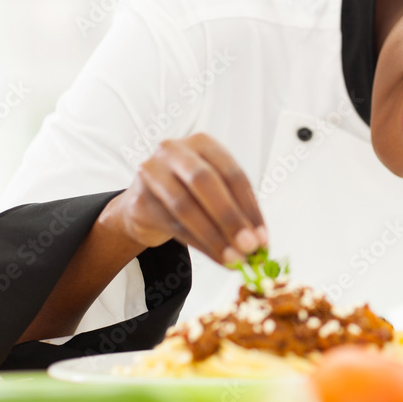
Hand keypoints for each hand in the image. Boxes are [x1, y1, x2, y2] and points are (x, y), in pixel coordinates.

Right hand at [102, 133, 266, 264]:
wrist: (146, 202)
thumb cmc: (190, 192)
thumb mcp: (215, 190)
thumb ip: (236, 209)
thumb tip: (259, 242)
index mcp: (203, 143)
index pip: (232, 174)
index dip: (250, 207)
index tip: (262, 237)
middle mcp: (175, 151)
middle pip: (205, 182)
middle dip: (230, 217)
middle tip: (248, 246)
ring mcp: (152, 172)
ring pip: (185, 206)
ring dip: (213, 237)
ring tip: (233, 258)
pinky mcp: (140, 199)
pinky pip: (172, 224)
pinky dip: (198, 244)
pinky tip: (216, 256)